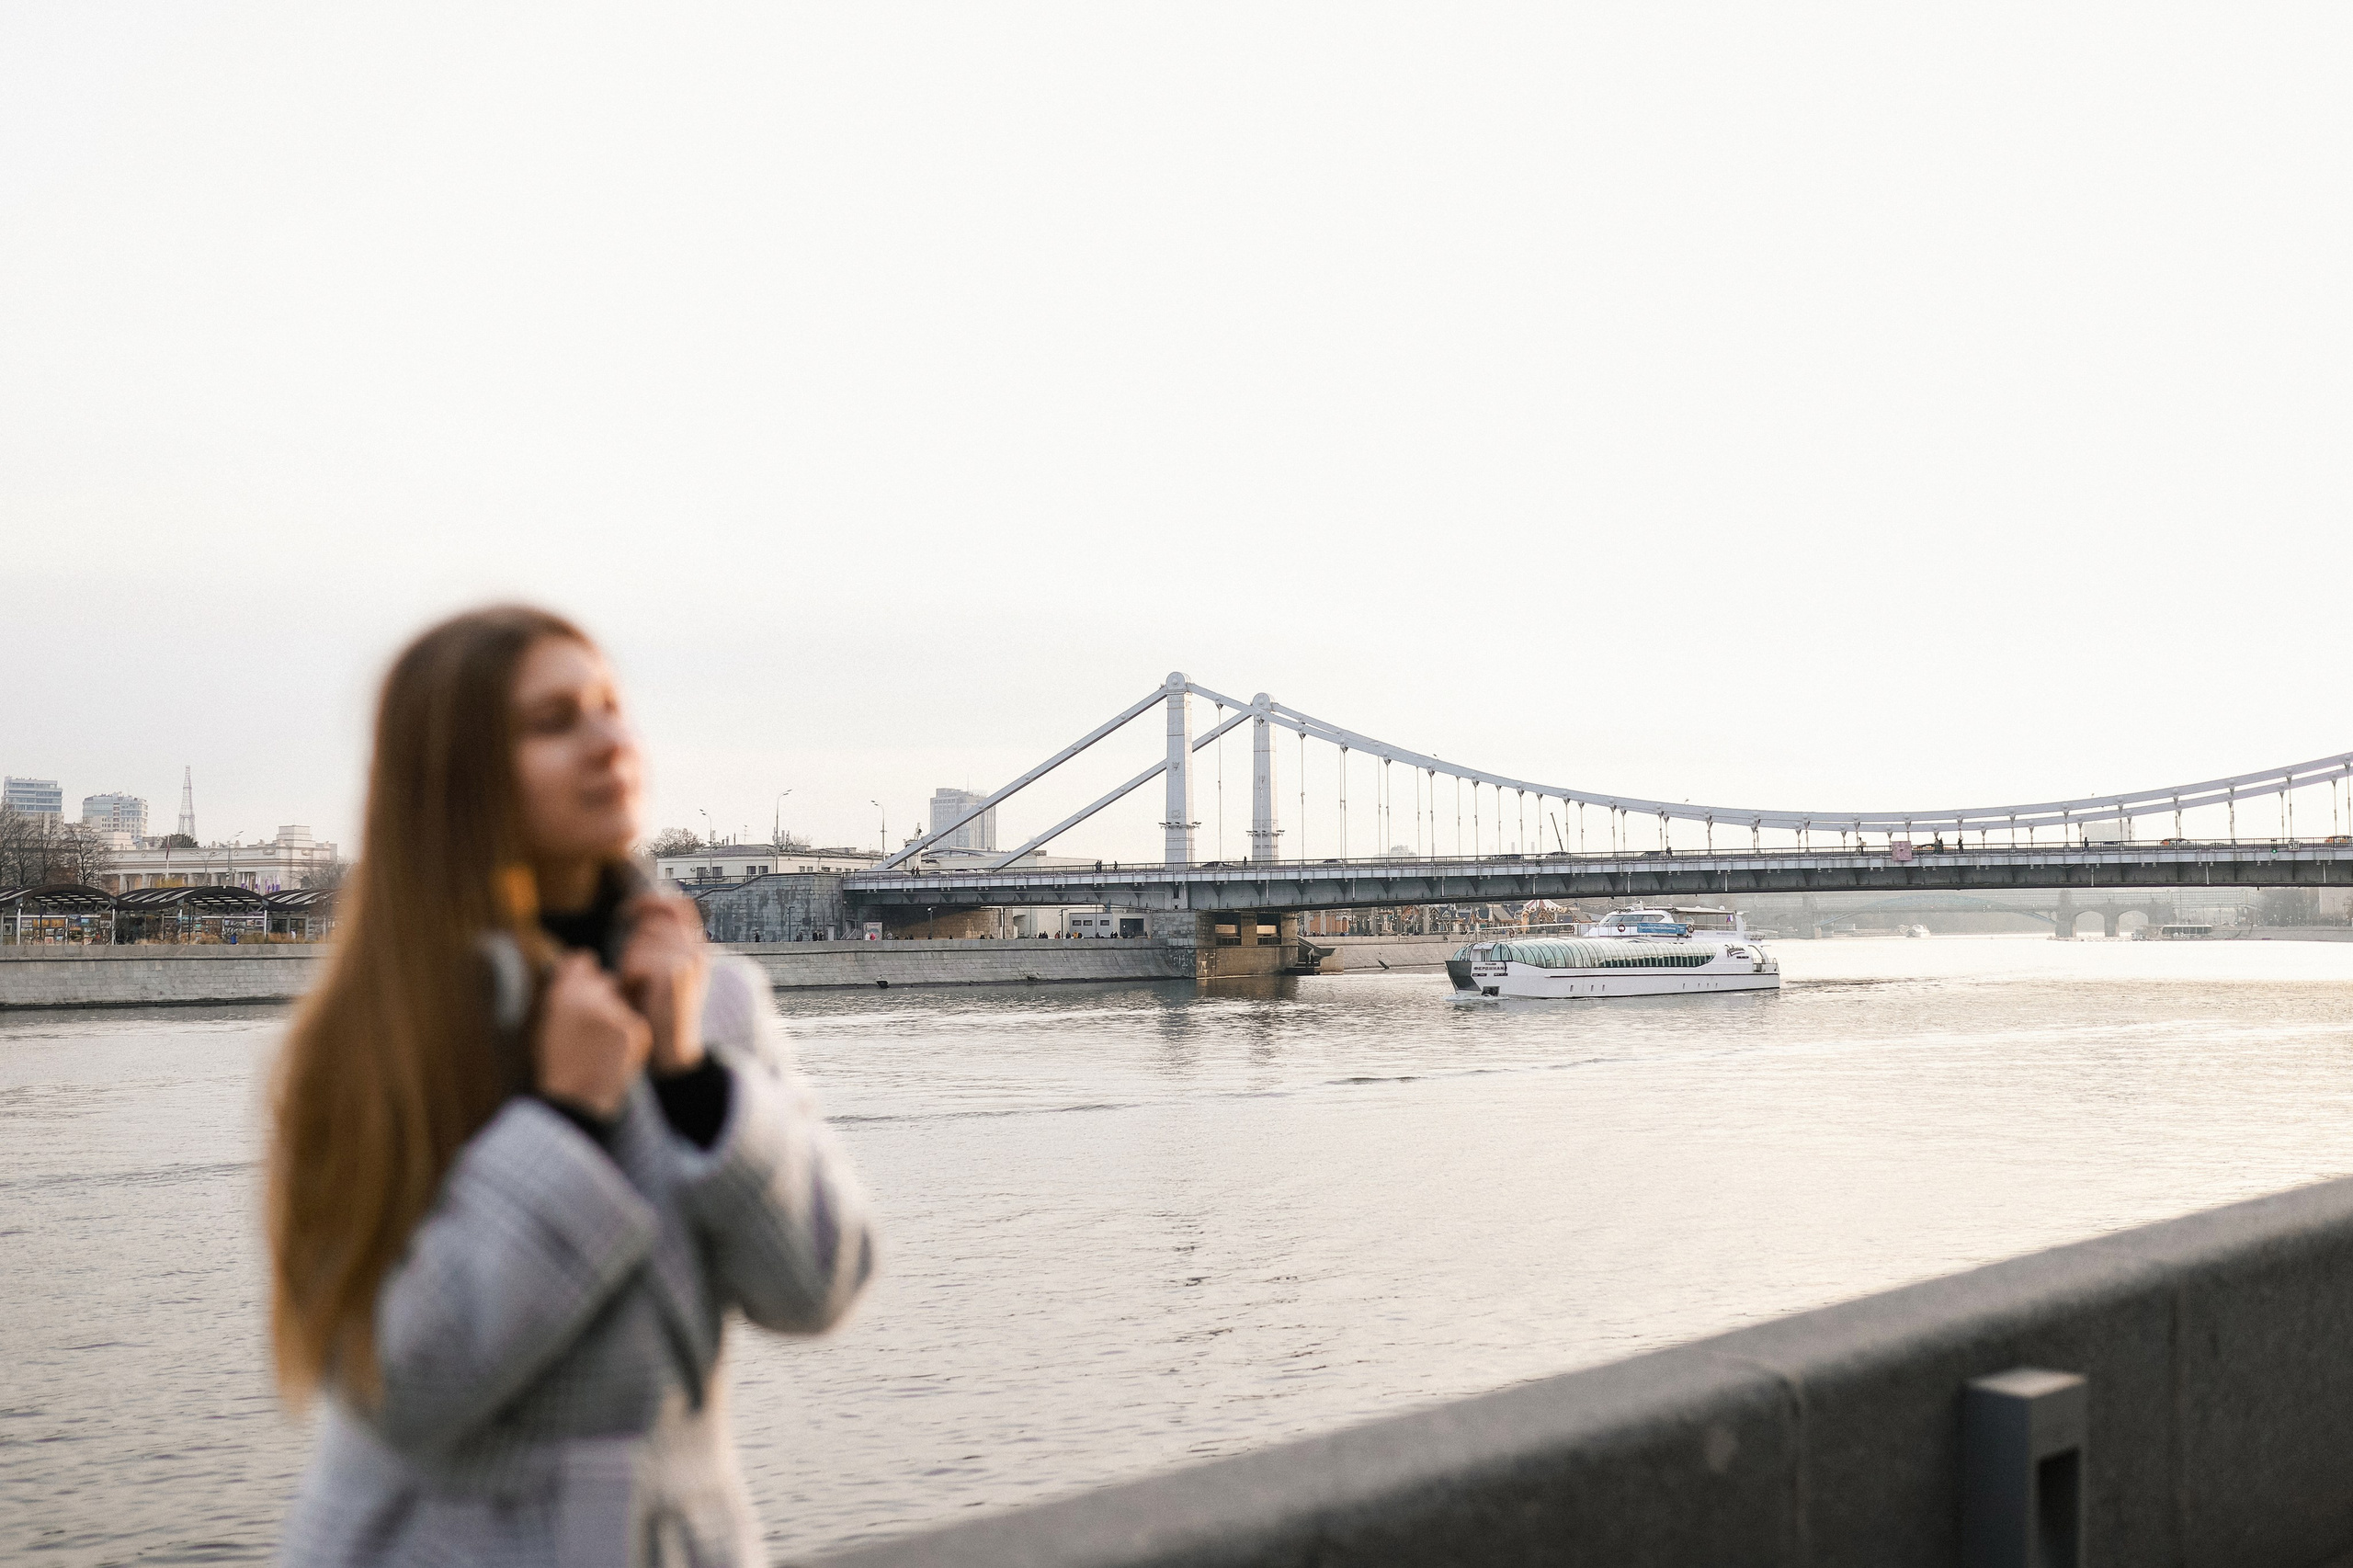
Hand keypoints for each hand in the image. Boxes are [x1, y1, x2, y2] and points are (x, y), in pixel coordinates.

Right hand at [534, 952, 649, 1117]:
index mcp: (561, 993)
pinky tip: (613, 1051)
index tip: (585, 981)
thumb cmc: (559, 1064)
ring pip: (622, 1001)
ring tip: (601, 1045)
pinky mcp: (634, 1026)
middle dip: (602, 998)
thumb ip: (563, 991)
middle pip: (606, 981)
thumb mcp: (548, 1023)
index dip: (584, 972)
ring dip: (616, 1015)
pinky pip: (633, 1019)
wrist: (577, 1100)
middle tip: (592, 1029)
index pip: (581, 961)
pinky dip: (628, 1032)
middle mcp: (588, 995)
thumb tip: (581, 964)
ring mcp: (614, 1010)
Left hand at [620, 894, 709, 1074]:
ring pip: (638, 945)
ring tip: (642, 990)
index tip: (630, 909)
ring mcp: (687, 960)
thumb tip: (646, 910)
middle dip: (634, 950)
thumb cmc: (660, 1009)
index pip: (679, 907)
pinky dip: (630, 980)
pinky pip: (635, 963)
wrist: (673, 1046)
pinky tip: (640, 995)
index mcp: (698, 947)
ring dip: (630, 967)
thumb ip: (663, 943)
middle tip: (641, 980)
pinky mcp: (673, 973)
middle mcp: (697, 950)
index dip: (652, 902)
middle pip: (648, 927)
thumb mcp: (668, 970)